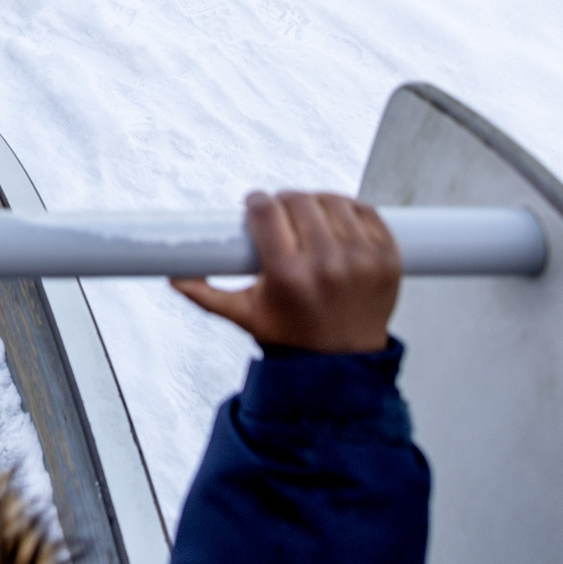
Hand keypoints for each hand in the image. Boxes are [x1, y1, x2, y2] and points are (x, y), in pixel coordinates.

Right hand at [172, 191, 400, 353]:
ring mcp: (364, 260)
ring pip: (333, 200)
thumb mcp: (243, 316)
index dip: (257, 202)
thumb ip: (203, 294)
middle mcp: (329, 265)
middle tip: (280, 213)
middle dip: (284, 202)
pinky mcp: (389, 257)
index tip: (254, 205)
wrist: (344, 363)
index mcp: (289, 276)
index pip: (267, 211)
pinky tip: (336, 222)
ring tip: (307, 217)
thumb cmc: (291, 336)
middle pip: (299, 200)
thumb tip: (173, 275)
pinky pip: (367, 211)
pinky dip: (350, 210)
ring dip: (316, 202)